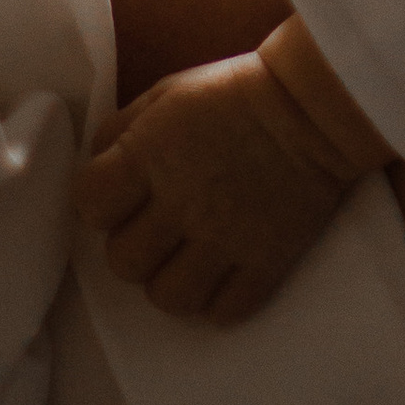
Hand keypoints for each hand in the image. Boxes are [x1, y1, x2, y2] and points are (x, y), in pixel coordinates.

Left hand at [77, 49, 366, 324]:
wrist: (315, 107)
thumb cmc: (235, 93)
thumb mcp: (167, 93)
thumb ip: (122, 131)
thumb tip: (98, 166)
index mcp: (149, 155)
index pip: (89, 204)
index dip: (99, 205)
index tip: (119, 199)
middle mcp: (181, 203)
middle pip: (124, 263)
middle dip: (134, 248)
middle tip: (158, 230)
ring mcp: (224, 238)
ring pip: (169, 298)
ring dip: (172, 282)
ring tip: (188, 259)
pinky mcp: (265, 261)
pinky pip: (224, 311)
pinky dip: (218, 300)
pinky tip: (224, 272)